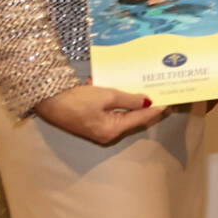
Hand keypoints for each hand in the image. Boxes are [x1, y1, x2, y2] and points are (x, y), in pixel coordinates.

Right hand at [34, 84, 165, 144]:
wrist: (47, 99)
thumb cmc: (76, 100)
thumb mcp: (107, 96)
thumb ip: (129, 100)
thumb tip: (148, 102)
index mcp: (112, 130)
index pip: (140, 119)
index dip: (156, 109)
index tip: (170, 100)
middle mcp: (106, 132)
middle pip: (132, 117)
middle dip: (145, 104)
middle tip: (161, 92)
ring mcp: (98, 126)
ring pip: (121, 112)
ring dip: (130, 99)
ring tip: (147, 88)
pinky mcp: (91, 119)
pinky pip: (109, 108)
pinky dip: (115, 98)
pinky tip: (120, 86)